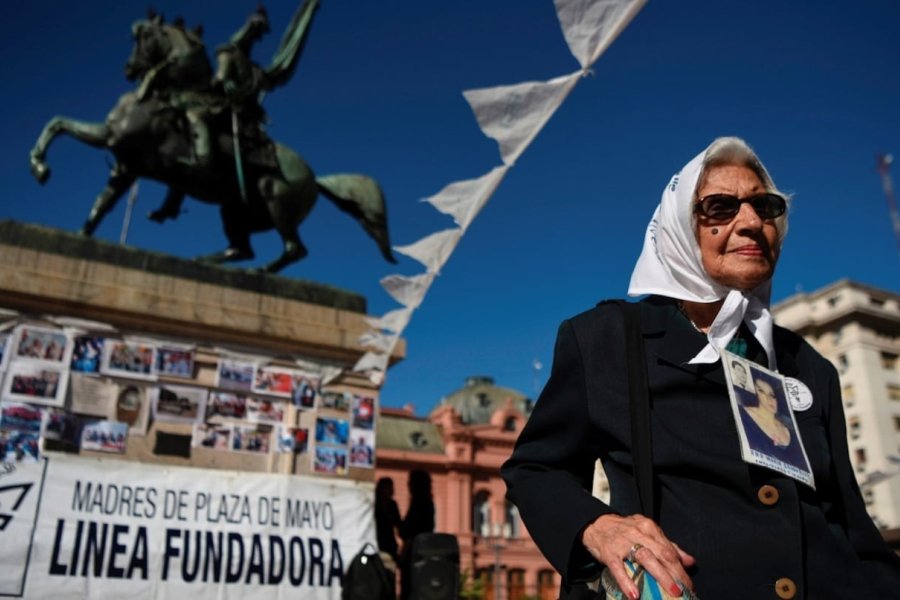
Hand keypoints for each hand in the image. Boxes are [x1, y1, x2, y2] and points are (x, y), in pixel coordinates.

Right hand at [580, 514, 694, 598]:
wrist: (596, 525)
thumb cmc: (625, 531)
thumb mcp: (647, 533)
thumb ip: (668, 546)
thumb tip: (690, 561)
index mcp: (650, 529)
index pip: (669, 550)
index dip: (681, 568)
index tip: (689, 585)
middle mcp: (638, 533)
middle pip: (661, 554)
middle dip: (676, 573)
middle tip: (684, 590)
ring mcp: (623, 543)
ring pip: (645, 558)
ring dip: (661, 576)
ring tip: (671, 591)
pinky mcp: (609, 552)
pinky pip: (619, 568)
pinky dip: (627, 581)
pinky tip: (635, 594)